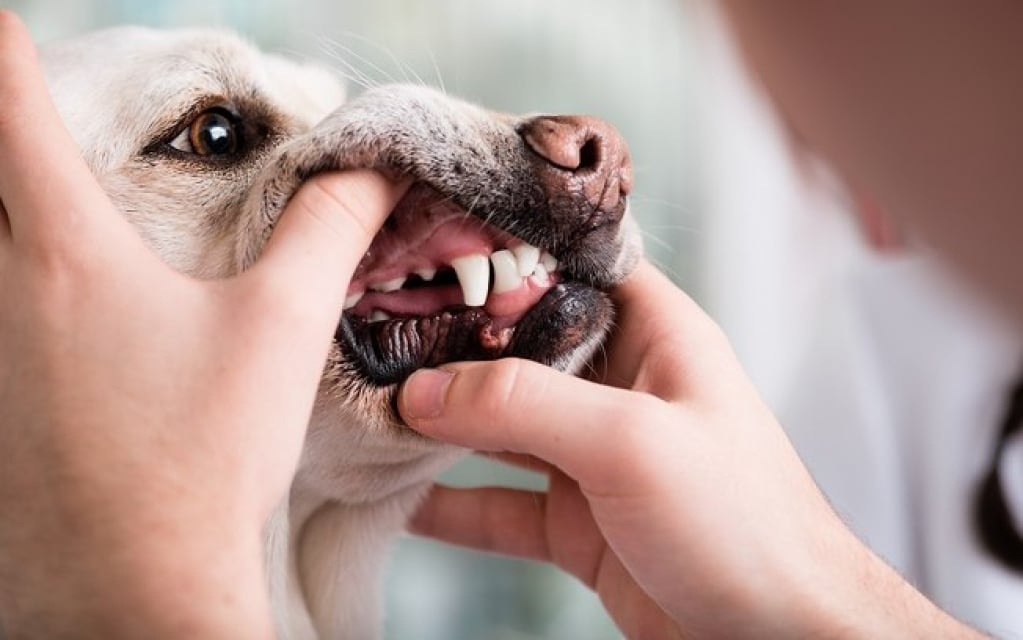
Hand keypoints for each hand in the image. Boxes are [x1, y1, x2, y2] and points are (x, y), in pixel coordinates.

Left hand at [0, 12, 405, 637]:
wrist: (142, 584)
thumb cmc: (208, 455)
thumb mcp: (282, 328)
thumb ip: (329, 229)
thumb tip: (374, 165)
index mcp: (68, 253)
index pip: (8, 110)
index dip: (3, 48)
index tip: (4, 19)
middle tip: (22, 112)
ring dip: (2, 215)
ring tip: (40, 210)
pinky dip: (8, 285)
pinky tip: (52, 333)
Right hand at [399, 261, 980, 638]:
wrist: (781, 638)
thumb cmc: (745, 525)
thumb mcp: (631, 442)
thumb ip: (524, 405)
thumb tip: (424, 390)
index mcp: (655, 335)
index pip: (572, 267)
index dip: (506, 252)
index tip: (430, 245)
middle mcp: (622, 387)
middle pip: (521, 347)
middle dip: (453, 344)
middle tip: (375, 333)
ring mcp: (596, 457)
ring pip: (501, 427)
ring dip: (442, 425)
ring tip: (371, 412)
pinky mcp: (579, 521)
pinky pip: (500, 503)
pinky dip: (451, 504)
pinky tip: (400, 501)